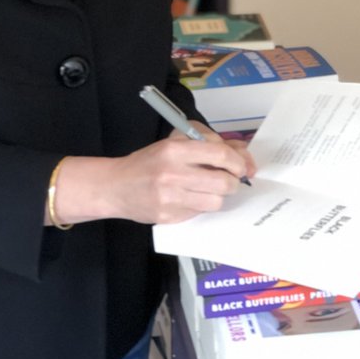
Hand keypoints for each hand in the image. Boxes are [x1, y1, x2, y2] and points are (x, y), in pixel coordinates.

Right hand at [113, 127, 251, 223]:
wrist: (116, 186)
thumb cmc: (149, 161)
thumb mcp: (175, 141)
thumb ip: (208, 143)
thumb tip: (243, 155)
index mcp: (175, 149)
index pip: (220, 154)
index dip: (237, 162)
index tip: (241, 166)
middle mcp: (173, 173)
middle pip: (223, 182)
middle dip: (233, 182)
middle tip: (230, 180)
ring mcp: (170, 198)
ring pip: (216, 201)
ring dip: (219, 196)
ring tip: (211, 190)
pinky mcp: (169, 216)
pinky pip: (200, 213)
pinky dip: (202, 205)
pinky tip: (192, 198)